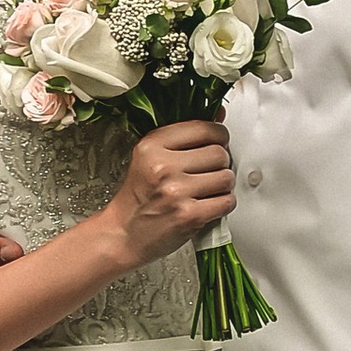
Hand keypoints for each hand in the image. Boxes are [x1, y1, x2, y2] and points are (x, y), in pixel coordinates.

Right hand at [106, 119, 235, 268]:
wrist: (124, 234)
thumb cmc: (138, 198)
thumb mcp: (150, 158)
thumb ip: (183, 137)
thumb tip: (219, 115)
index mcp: (152, 146)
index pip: (203, 129)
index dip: (218, 136)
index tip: (216, 142)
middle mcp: (163, 167)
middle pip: (219, 153)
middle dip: (220, 163)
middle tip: (209, 172)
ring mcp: (177, 192)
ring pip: (226, 177)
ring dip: (223, 185)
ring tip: (207, 190)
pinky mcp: (189, 215)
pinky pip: (226, 201)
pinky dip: (223, 204)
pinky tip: (209, 204)